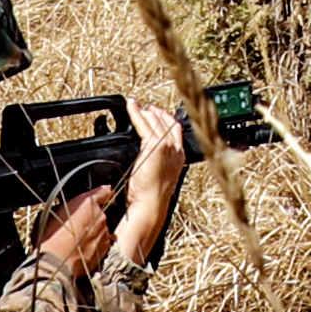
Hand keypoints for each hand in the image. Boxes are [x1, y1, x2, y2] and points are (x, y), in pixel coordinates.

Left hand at [107, 106, 194, 282]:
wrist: (150, 206)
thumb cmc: (150, 198)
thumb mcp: (158, 177)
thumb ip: (157, 164)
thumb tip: (148, 159)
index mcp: (180, 158)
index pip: (176, 131)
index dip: (167, 119)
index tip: (157, 113)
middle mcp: (176, 150)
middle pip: (169, 123)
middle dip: (157, 112)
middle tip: (146, 107)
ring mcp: (167, 147)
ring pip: (156, 122)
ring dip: (146, 111)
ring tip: (136, 105)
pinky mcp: (154, 146)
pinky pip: (144, 124)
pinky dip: (136, 114)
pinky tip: (131, 107)